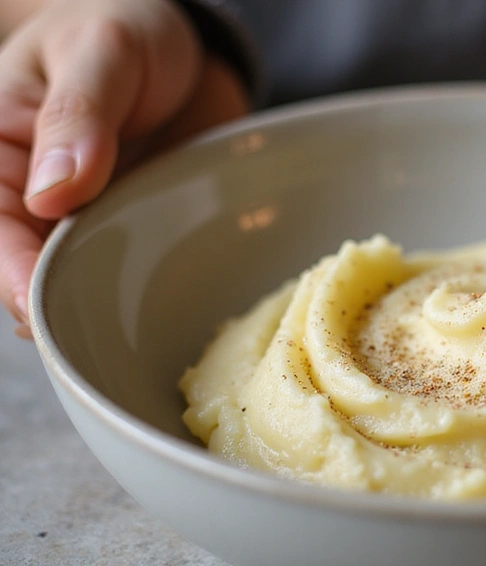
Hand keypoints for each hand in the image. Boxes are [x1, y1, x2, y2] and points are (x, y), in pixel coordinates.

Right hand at [0, 0, 248, 336]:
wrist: (185, 42)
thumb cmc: (123, 26)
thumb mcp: (103, 54)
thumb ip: (78, 116)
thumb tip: (54, 193)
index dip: (9, 272)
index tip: (40, 304)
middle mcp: (31, 191)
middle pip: (26, 268)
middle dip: (57, 302)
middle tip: (97, 331)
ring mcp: (81, 215)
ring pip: (76, 280)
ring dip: (102, 302)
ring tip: (133, 324)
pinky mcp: (128, 227)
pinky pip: (126, 271)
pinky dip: (140, 289)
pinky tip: (163, 305)